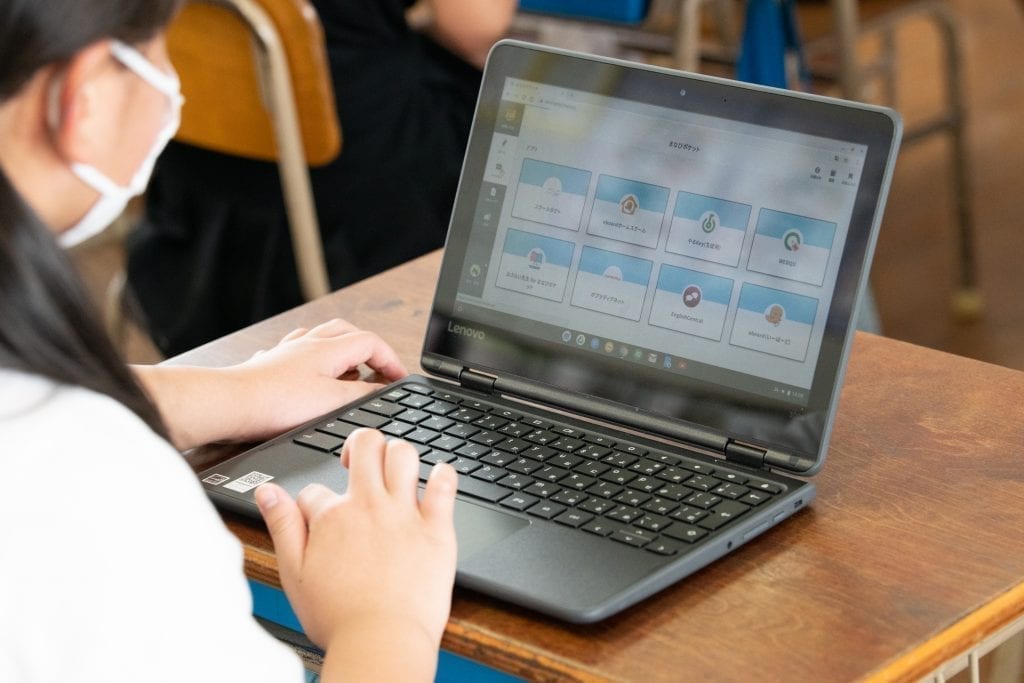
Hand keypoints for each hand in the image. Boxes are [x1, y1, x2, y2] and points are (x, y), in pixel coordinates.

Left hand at [227, 319, 407, 441]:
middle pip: (348, 332)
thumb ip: (362, 394)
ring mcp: (287, 353)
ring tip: (348, 371)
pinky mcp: (270, 366)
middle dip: (369, 349)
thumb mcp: (332, 402)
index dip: (390, 359)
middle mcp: (308, 343)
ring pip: (322, 338)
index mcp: (328, 349)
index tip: (399, 378)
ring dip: (341, 351)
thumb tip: (383, 389)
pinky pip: (297, 352)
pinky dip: (313, 359)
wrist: (229, 404)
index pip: (371, 341)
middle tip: (379, 371)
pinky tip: (309, 372)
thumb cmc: (275, 402)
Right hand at [255, 430, 457, 680]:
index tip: (318, 520)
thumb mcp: (293, 573)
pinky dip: (444, 473)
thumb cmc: (339, 617)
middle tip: (359, 461)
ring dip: (399, 452)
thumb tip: (267, 492)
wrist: (382, 642)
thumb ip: (282, 526)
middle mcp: (369, 506)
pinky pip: (445, 485)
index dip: (313, 503)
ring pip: (405, 454)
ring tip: (395, 468)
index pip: (316, 489)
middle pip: (367, 445)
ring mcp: (405, 514)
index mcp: (333, 517)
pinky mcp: (437, 529)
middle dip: (360, 444)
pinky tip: (438, 475)